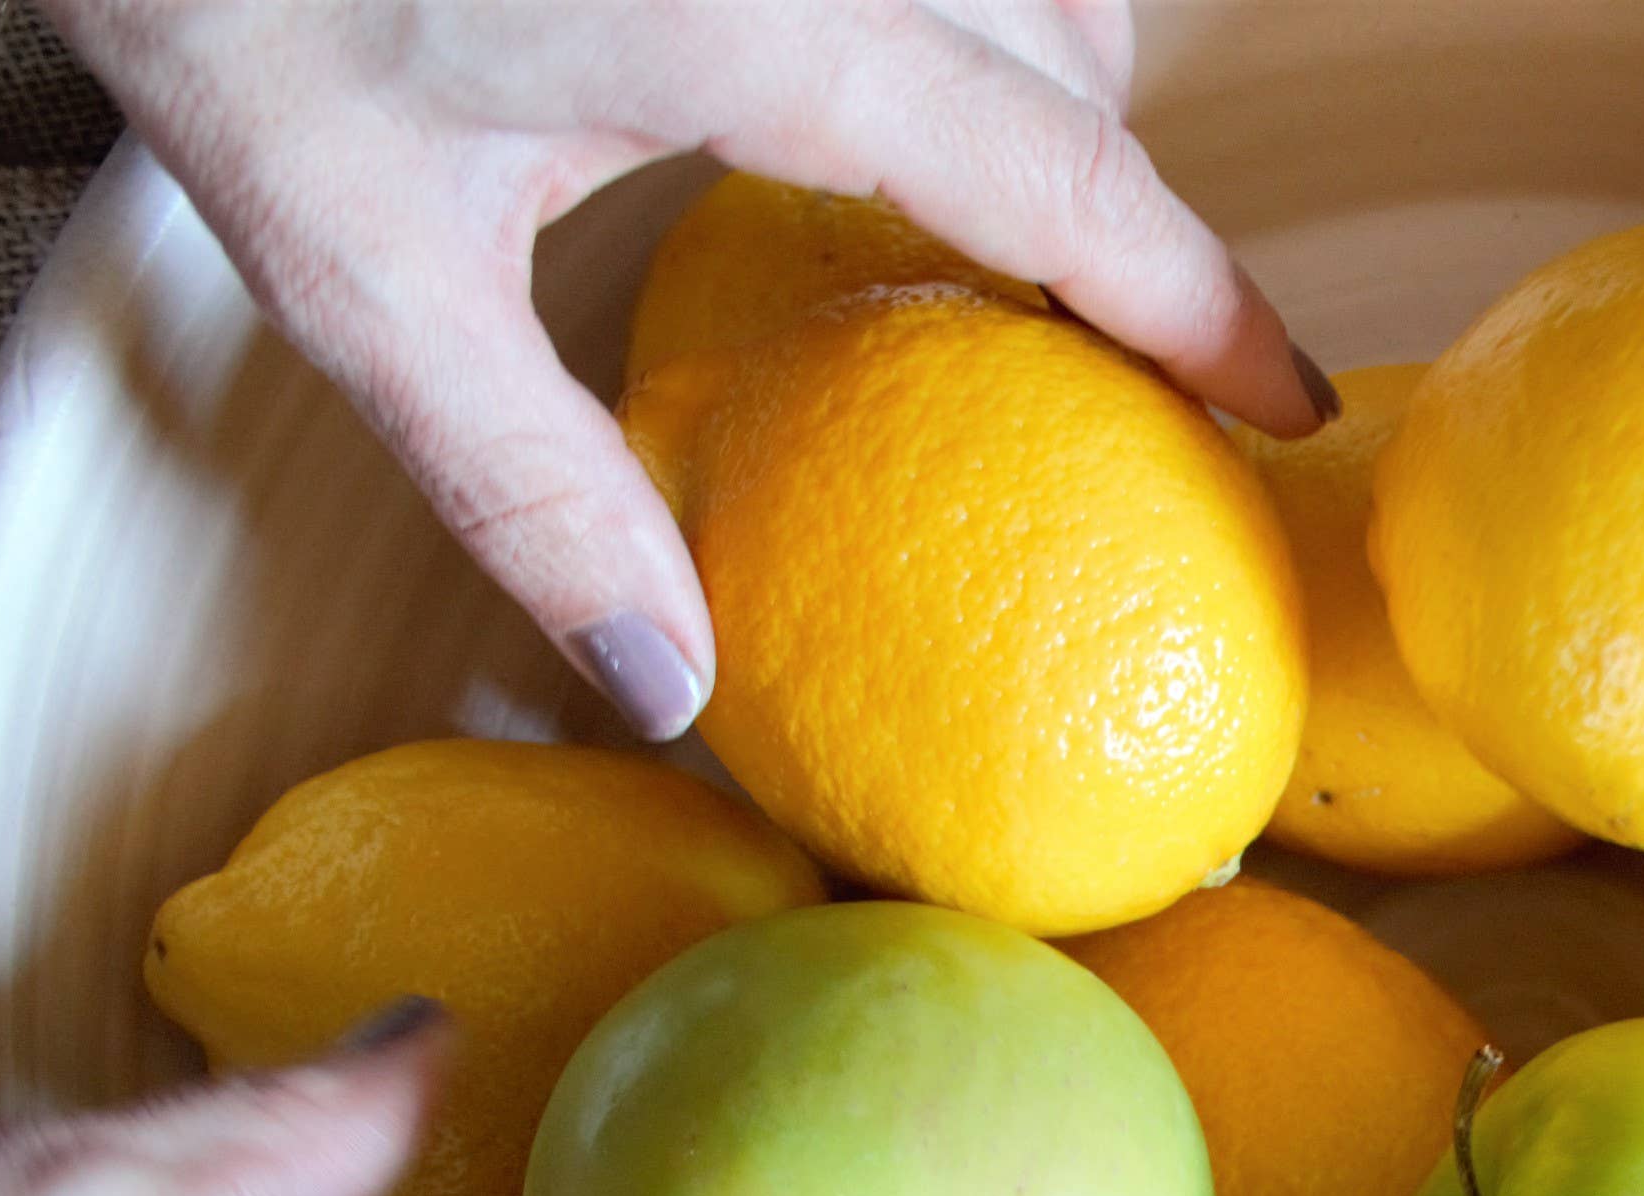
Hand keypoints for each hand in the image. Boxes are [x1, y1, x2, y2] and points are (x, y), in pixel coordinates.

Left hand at [36, 0, 1329, 739]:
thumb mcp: (355, 263)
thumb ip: (528, 481)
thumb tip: (670, 681)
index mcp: (764, 15)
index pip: (1063, 172)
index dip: (1197, 301)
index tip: (1287, 401)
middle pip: (1070, 47)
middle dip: (1116, 193)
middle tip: (1113, 353)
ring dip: (1046, 82)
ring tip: (1000, 226)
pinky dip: (964, 13)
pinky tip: (877, 86)